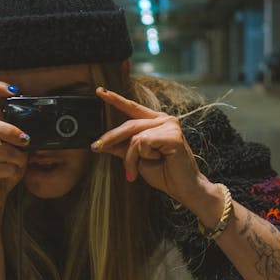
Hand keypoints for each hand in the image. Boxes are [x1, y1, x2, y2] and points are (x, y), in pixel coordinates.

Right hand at [0, 82, 30, 217]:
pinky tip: (11, 177)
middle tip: (25, 139)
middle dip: (9, 130)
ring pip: (4, 152)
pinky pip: (6, 169)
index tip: (14, 89)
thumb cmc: (3, 173)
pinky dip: (15, 173)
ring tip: (18, 167)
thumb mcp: (17, 152)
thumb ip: (23, 139)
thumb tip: (38, 130)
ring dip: (19, 161)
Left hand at [92, 87, 208, 207]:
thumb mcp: (137, 159)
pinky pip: (144, 143)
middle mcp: (164, 120)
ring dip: (130, 158)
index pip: (133, 108)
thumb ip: (123, 147)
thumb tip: (103, 142)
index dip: (116, 99)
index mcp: (156, 122)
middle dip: (110, 138)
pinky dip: (142, 157)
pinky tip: (156, 161)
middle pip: (129, 125)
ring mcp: (170, 126)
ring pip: (135, 138)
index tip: (99, 91)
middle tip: (95, 147)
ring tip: (133, 172)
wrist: (183, 189)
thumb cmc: (164, 174)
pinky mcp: (173, 135)